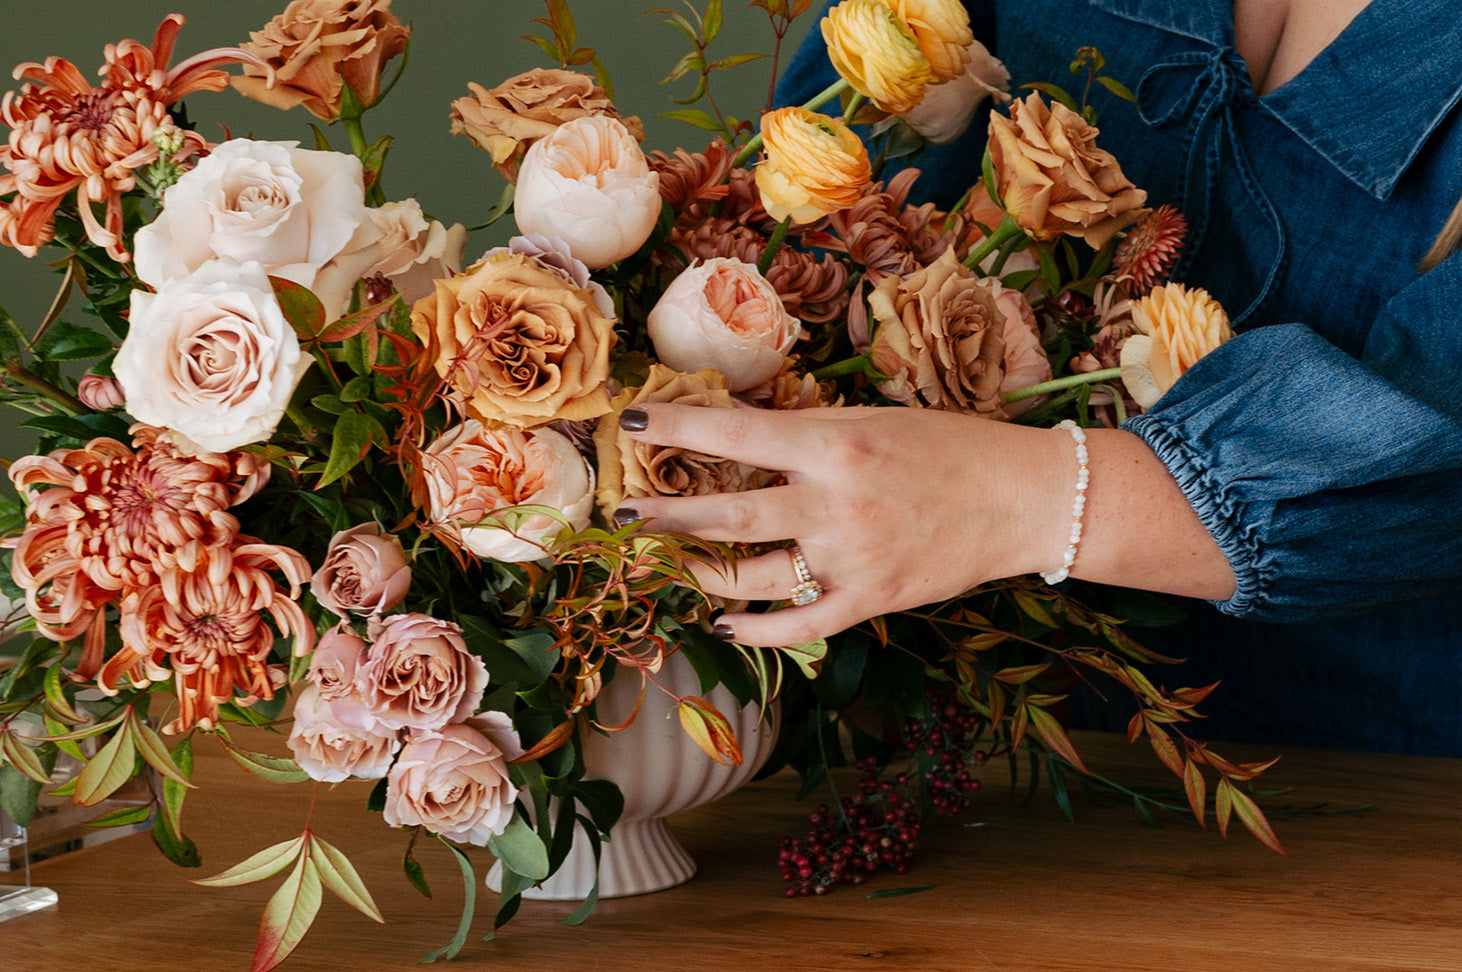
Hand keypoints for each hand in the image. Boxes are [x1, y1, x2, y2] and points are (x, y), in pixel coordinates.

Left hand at [613, 404, 1074, 646]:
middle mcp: (835, 504)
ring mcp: (851, 559)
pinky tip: (724, 623)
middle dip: (665, 514)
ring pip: (753, 577)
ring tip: (669, 564)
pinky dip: (756, 630)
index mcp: (835, 446)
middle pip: (727, 514)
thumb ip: (808, 433)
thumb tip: (739, 432)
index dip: (677, 427)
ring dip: (700, 573)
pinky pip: (798, 625)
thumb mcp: (873, 419)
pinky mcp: (870, 601)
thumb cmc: (949, 447)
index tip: (631, 421)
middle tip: (622, 515)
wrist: (1022, 500)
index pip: (735, 434)